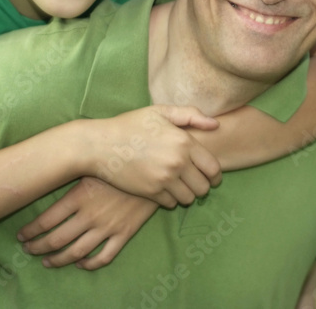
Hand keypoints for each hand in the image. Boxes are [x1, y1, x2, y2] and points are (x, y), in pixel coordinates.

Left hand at [17, 177, 159, 269]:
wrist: (155, 167)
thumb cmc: (121, 161)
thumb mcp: (93, 164)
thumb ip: (72, 173)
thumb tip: (46, 174)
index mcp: (79, 197)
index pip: (45, 221)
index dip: (30, 231)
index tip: (22, 236)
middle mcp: (90, 215)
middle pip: (56, 240)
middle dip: (38, 248)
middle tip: (29, 250)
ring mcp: (108, 226)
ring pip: (76, 252)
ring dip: (58, 260)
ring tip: (48, 261)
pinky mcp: (124, 233)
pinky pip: (104, 256)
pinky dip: (90, 264)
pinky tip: (82, 263)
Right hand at [87, 104, 222, 207]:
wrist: (99, 145)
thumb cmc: (130, 125)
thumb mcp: (161, 112)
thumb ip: (191, 115)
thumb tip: (216, 124)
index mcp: (184, 142)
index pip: (213, 168)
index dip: (216, 175)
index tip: (212, 177)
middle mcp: (177, 162)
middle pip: (204, 187)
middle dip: (203, 186)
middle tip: (196, 182)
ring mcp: (163, 179)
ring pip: (189, 198)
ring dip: (188, 194)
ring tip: (181, 186)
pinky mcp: (150, 192)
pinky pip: (171, 203)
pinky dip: (171, 199)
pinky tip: (165, 190)